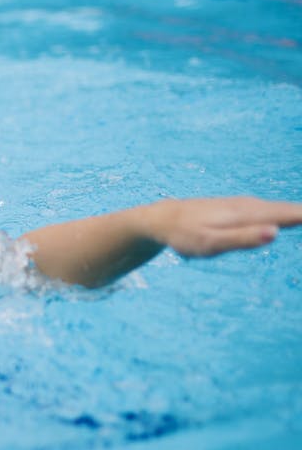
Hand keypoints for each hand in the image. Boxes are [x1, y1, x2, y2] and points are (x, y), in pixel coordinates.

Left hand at [148, 197, 301, 257]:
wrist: (163, 219)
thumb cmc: (185, 235)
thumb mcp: (210, 243)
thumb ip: (242, 238)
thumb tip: (276, 232)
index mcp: (251, 213)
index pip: (294, 214)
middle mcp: (255, 206)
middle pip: (296, 211)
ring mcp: (251, 206)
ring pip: (288, 210)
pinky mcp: (246, 210)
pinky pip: (278, 211)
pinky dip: (295, 214)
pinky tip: (299, 217)